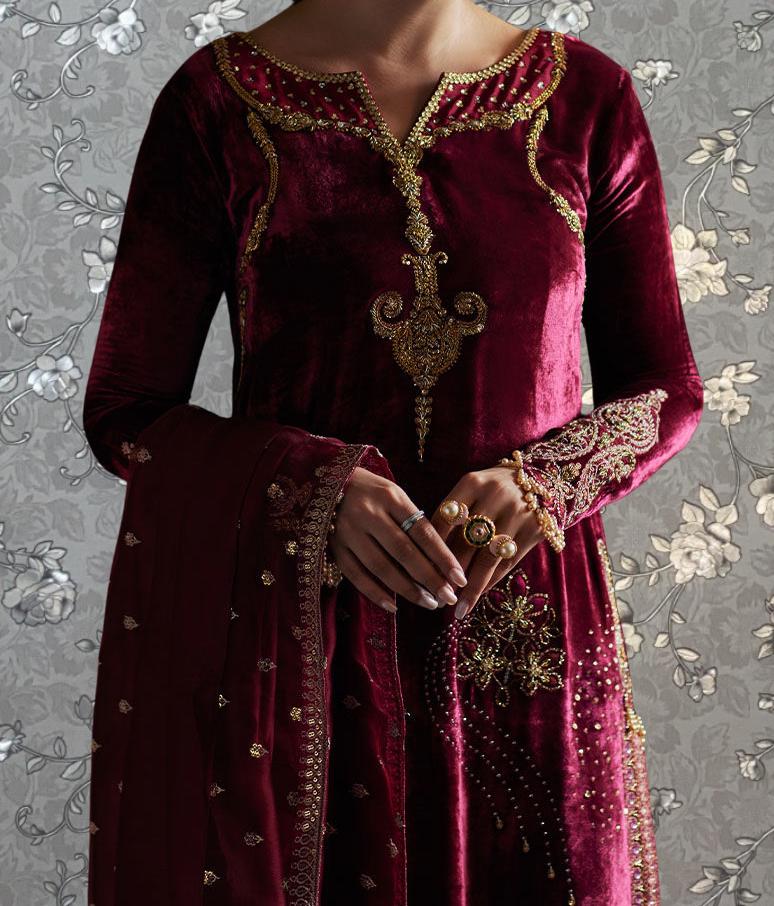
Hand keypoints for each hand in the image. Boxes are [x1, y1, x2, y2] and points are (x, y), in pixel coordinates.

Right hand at [329, 467, 468, 612]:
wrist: (326, 482)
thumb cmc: (371, 491)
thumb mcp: (394, 494)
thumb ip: (412, 521)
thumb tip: (438, 562)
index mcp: (390, 497)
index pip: (422, 531)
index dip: (442, 557)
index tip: (459, 578)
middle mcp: (369, 513)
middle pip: (404, 552)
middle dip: (429, 578)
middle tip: (448, 597)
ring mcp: (349, 531)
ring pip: (381, 567)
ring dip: (407, 590)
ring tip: (429, 603)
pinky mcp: (334, 547)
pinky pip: (356, 575)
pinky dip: (375, 593)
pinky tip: (394, 606)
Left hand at [429, 465, 544, 619]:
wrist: (545, 478)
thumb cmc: (495, 489)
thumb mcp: (474, 490)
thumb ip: (454, 516)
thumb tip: (427, 557)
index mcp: (472, 482)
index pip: (443, 519)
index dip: (430, 549)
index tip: (420, 572)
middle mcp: (494, 495)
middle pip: (464, 542)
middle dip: (448, 574)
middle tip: (435, 596)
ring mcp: (517, 513)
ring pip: (487, 558)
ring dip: (470, 587)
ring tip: (457, 608)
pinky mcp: (535, 529)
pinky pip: (508, 563)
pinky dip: (491, 581)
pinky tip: (478, 595)